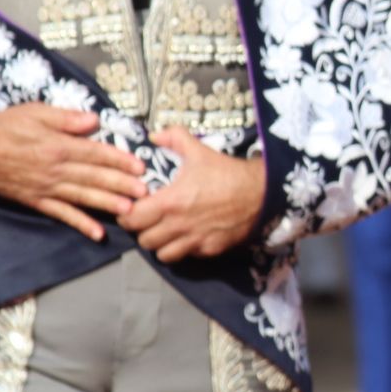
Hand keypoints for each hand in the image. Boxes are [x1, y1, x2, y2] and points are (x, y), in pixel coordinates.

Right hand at [0, 105, 147, 241]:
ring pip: (82, 197)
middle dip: (121, 184)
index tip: (140, 166)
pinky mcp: (37, 201)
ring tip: (129, 210)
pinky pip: (62, 214)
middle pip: (93, 177)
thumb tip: (94, 120)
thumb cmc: (7, 127)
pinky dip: (80, 224)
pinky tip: (98, 233)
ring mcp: (46, 188)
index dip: (119, 160)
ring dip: (107, 204)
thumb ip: (66, 118)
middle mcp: (54, 170)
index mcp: (57, 146)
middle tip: (145, 191)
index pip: (95, 154)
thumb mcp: (35, 112)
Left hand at [117, 128, 263, 262]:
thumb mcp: (200, 151)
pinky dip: (183, 249)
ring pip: (162, 254)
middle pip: (144, 240)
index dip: (128, 215)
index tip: (133, 208)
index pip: (131, 219)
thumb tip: (155, 135)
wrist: (262, 191)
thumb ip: (175, 139)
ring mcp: (195, 240)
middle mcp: (179, 224)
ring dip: (161, 244)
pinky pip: (187, 256)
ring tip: (165, 233)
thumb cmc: (228, 172)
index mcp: (170, 201)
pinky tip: (188, 237)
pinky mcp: (210, 249)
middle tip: (148, 221)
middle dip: (143, 231)